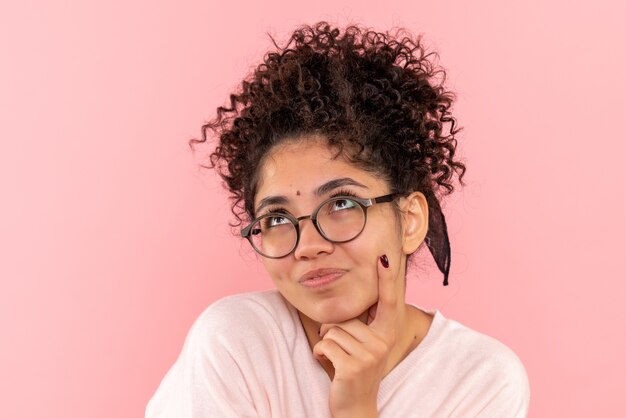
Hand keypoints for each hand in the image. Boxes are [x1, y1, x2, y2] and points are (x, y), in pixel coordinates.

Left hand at [313, 254, 397, 417]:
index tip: (386, 257)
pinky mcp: (352, 366)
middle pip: (345, 318)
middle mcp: (382, 342)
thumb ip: (363, 323)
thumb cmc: (355, 368)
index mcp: (388, 333)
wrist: (356, 406)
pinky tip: (329, 365)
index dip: (386, 279)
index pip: (388, 301)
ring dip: (327, 344)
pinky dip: (319, 353)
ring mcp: (369, 355)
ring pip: (332, 331)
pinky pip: (325, 345)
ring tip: (337, 359)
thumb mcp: (366, 344)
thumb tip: (356, 297)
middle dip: (333, 331)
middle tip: (342, 350)